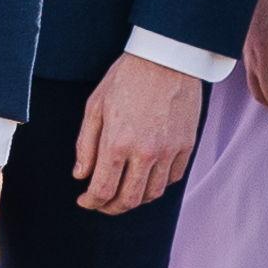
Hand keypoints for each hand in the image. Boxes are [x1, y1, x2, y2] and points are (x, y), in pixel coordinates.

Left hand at [71, 54, 207, 213]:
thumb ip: (86, 145)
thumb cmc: (125, 78)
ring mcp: (169, 151)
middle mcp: (145, 153)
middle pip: (129, 199)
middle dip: (111, 208)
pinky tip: (146, 179)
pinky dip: (157, 185)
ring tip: (123, 194)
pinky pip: (172, 178)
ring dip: (135, 200)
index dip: (91, 202)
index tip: (85, 201)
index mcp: (117, 143)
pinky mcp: (186, 146)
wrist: (165, 59)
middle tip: (102, 204)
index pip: (103, 189)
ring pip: (152, 194)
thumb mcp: (95, 107)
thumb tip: (81, 176)